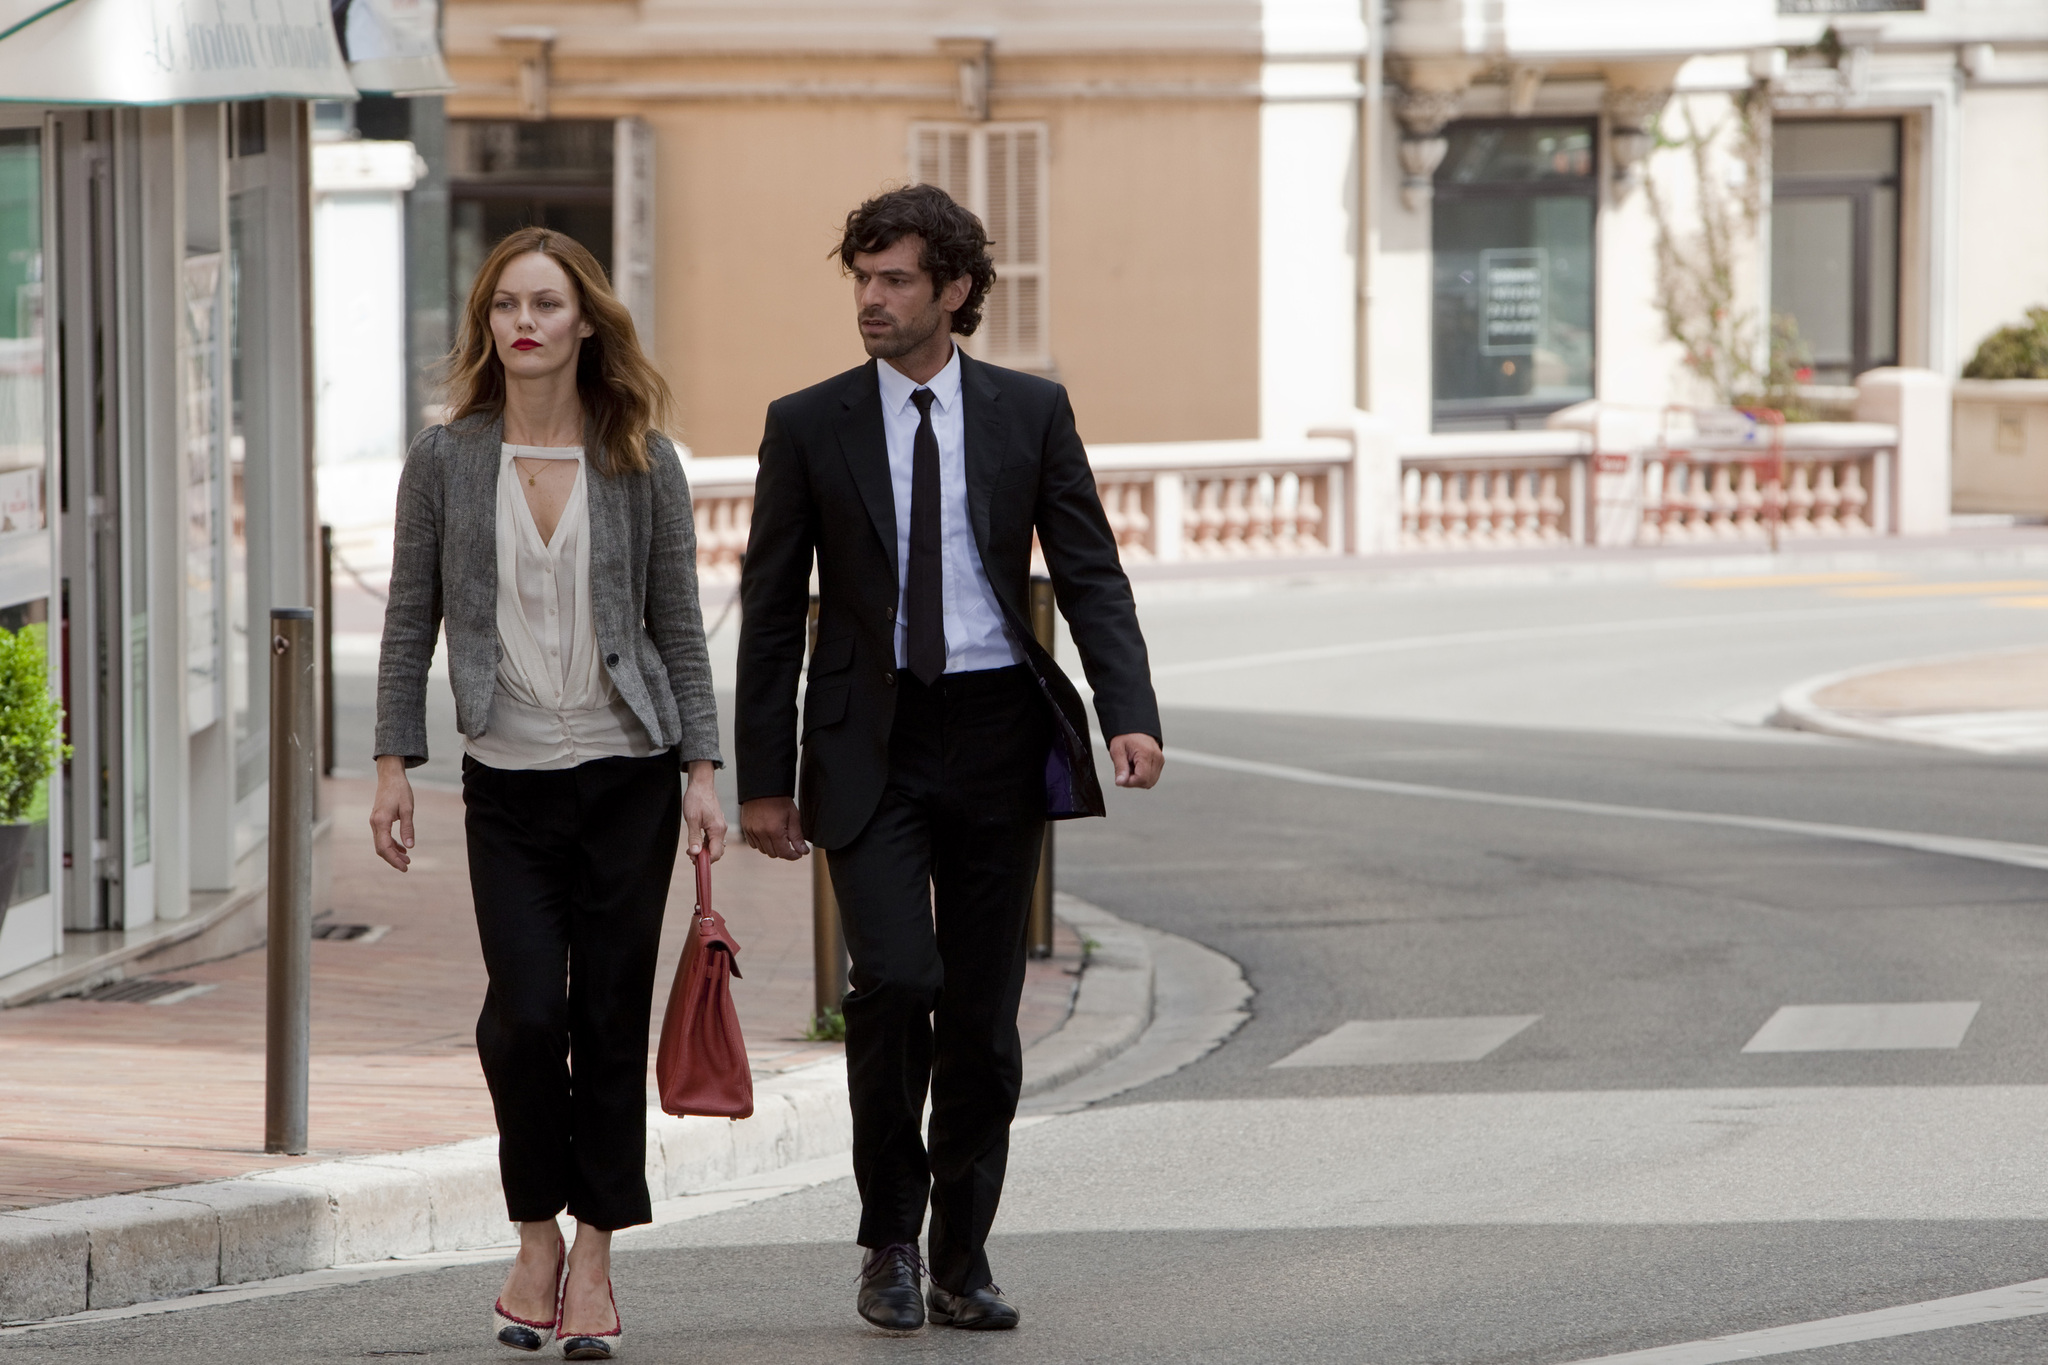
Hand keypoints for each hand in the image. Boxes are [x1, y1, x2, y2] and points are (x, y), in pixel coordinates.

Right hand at [370, 755, 415, 871]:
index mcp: (381, 821)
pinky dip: (392, 844)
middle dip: (393, 859)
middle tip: (407, 866)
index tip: (405, 867)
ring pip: (381, 843)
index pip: (384, 847)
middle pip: (381, 848)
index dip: (394, 859)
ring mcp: (375, 822)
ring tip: (407, 859)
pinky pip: (383, 837)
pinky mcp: (378, 820)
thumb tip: (410, 847)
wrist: (390, 777)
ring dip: (393, 852)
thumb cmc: (400, 790)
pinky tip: (403, 847)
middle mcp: (375, 823)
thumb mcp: (408, 809)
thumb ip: (408, 828)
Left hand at [684, 760, 727, 861]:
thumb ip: (694, 837)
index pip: (716, 853)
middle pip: (717, 851)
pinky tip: (696, 842)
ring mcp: (720, 827)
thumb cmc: (696, 799)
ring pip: (715, 846)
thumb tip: (695, 853)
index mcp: (717, 829)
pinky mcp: (716, 824)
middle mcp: (722, 829)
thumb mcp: (692, 819)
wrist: (701, 785)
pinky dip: (706, 844)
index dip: (705, 860)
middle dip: (704, 856)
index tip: (693, 859)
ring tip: (691, 849)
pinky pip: (713, 839)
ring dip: (704, 850)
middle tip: (690, 854)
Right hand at [740, 796, 810, 859]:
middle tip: (790, 843)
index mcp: (774, 830)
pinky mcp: (746, 828)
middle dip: (783, 851)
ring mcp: (751, 831)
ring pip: (763, 850)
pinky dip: (762, 844)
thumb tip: (803, 852)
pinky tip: (768, 835)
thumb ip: (797, 836)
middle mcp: (761, 833)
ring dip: (772, 848)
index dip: (793, 856)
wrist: (763, 787)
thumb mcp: (793, 817)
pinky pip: (754, 844)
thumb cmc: (780, 800)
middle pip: (773, 854)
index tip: (799, 853)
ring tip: (779, 837)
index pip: (784, 853)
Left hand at [1108, 733, 1163, 788]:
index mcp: (1147, 753)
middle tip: (1124, 771)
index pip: (1142, 778)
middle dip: (1134, 782)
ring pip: (1150, 782)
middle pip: (1147, 782)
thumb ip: (1120, 768)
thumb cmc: (1125, 736)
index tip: (1121, 776)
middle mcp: (1157, 757)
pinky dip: (1143, 776)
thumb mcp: (1117, 750)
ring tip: (1130, 767)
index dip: (1130, 782)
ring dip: (1138, 780)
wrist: (1134, 726)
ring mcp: (1160, 760)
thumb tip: (1120, 782)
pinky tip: (1136, 767)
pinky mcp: (1160, 763)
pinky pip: (1152, 777)